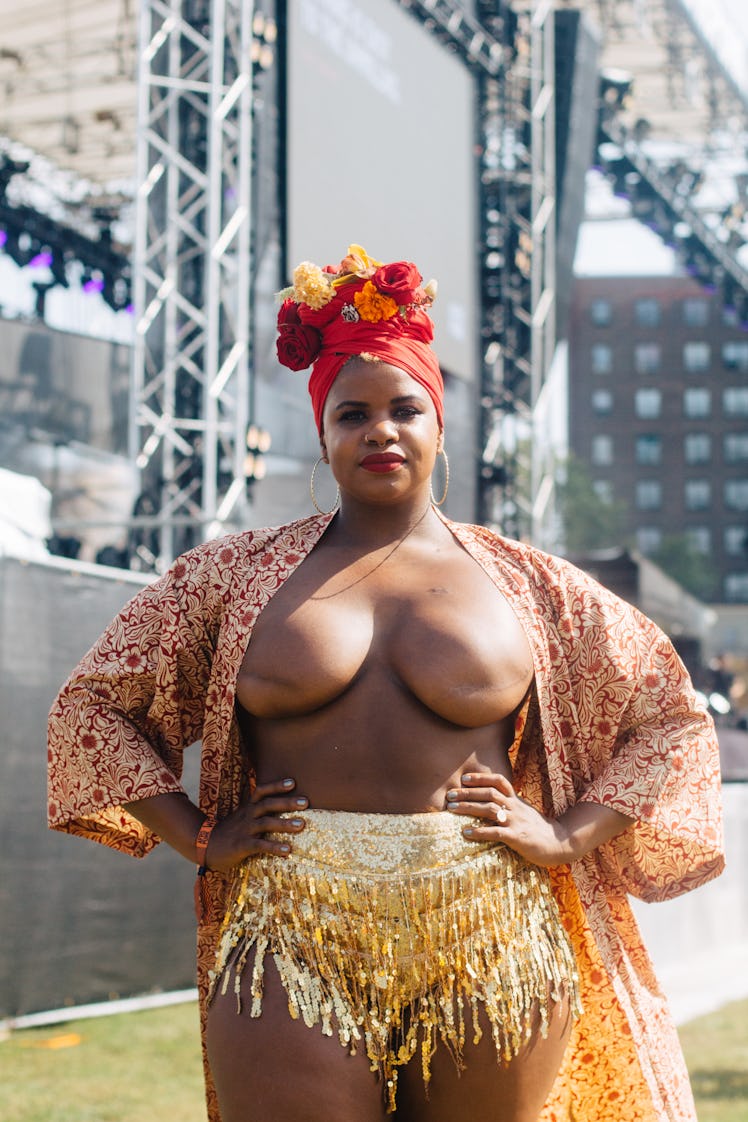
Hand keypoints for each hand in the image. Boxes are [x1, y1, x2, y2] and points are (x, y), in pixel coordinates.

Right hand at [206, 777, 307, 871]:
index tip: (293, 782)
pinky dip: (274, 847)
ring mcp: (244, 830)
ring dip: (285, 823)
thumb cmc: (228, 832)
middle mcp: (247, 815)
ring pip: (266, 823)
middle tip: (306, 802)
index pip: (262, 791)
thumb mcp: (241, 817)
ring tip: (302, 825)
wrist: (205, 846)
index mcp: (247, 807)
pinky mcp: (242, 845)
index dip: (276, 786)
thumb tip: (278, 807)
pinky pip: (260, 845)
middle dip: (287, 802)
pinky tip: (287, 850)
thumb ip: (256, 811)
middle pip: (268, 804)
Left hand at [445, 772, 572, 867]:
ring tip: (452, 809)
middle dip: (467, 792)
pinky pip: (495, 832)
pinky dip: (479, 831)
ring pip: (489, 809)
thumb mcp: (524, 810)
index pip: (498, 781)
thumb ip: (510, 804)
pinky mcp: (517, 837)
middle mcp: (515, 807)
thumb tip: (491, 801)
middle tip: (449, 795)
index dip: (481, 778)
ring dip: (468, 807)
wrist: (559, 843)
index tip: (464, 778)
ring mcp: (516, 821)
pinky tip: (466, 832)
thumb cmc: (537, 828)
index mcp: (516, 799)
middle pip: (489, 793)